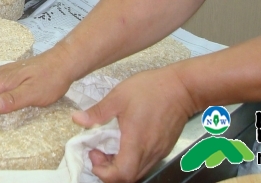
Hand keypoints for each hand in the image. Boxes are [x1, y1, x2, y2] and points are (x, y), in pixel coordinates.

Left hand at [72, 66, 195, 182]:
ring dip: (119, 165)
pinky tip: (125, 142)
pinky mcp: (164, 148)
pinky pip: (145, 163)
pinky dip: (131, 160)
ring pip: (136, 172)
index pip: (121, 175)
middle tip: (97, 151)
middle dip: (108, 170)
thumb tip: (77, 120)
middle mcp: (149, 153)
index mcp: (136, 142)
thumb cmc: (151, 89)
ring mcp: (158, 152)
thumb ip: (98, 112)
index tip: (94, 154)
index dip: (103, 172)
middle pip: (128, 178)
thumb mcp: (118, 96)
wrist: (183, 87)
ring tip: (109, 147)